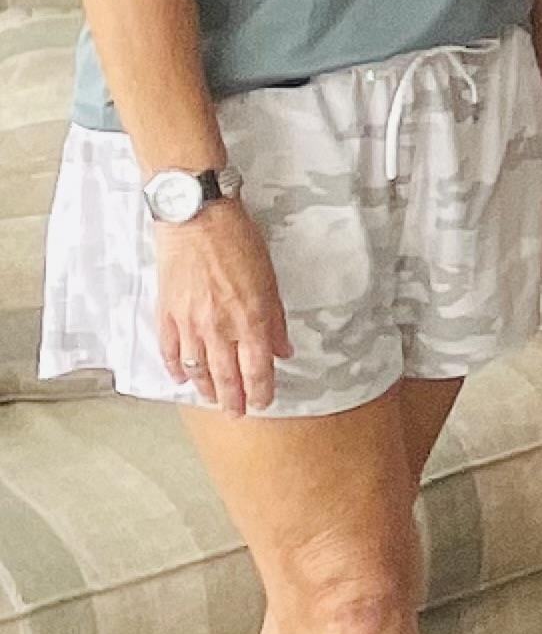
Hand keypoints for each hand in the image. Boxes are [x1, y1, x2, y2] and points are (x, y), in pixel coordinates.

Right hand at [154, 204, 290, 414]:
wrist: (196, 219)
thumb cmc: (238, 243)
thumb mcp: (270, 280)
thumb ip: (275, 321)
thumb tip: (282, 350)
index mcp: (250, 320)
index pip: (258, 369)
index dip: (261, 391)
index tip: (263, 403)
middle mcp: (219, 327)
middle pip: (226, 376)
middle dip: (233, 399)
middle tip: (236, 414)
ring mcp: (189, 322)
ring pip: (197, 369)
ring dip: (205, 388)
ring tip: (213, 399)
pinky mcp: (166, 313)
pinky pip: (170, 350)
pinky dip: (175, 367)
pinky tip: (181, 378)